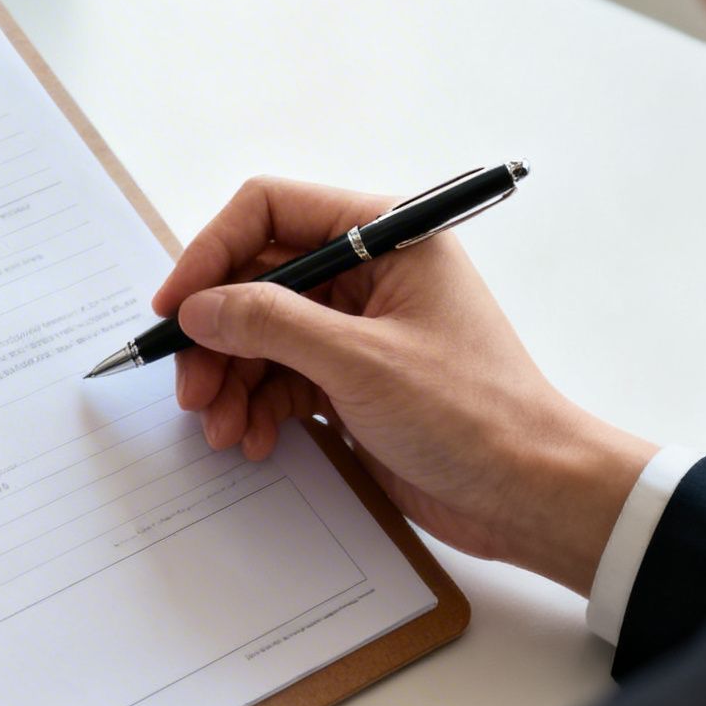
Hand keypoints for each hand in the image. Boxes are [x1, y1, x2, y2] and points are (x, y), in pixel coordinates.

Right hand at [155, 176, 656, 592]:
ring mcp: (358, 328)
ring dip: (231, 380)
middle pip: (256, 279)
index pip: (270, 211)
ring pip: (261, 335)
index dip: (211, 253)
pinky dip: (258, 407)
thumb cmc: (473, 414)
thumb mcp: (360, 362)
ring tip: (221, 429)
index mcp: (385, 236)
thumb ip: (270, 323)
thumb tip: (199, 306)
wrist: (530, 493)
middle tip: (191, 389)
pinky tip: (254, 440)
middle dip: (216, 335)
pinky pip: (281, 378)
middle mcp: (369, 272)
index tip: (175, 307)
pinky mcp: (352, 380)